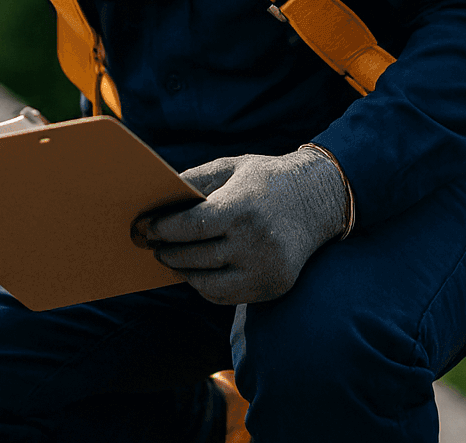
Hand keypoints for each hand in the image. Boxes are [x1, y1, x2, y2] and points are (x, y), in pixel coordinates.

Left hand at [132, 149, 347, 305]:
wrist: (320, 199)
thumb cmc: (266, 179)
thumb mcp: (231, 168)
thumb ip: (193, 181)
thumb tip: (154, 201)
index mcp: (243, 208)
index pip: (191, 227)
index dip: (162, 229)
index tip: (145, 227)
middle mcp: (256, 243)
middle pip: (195, 257)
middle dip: (167, 252)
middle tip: (151, 244)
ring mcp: (266, 270)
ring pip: (207, 284)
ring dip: (183, 272)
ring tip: (171, 257)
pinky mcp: (273, 288)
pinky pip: (226, 296)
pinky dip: (205, 286)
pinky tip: (197, 270)